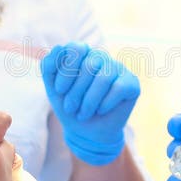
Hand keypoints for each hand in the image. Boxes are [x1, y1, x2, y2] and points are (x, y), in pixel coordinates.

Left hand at [42, 43, 139, 164]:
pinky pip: (119, 88)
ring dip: (89, 101)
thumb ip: (49, 66)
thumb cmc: (71, 108)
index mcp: (83, 54)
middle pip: (90, 64)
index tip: (59, 90)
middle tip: (70, 108)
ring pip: (104, 77)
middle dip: (76, 91)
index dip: (66, 70)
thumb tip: (58, 47)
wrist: (87, 133)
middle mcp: (102, 57)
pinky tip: (100, 111)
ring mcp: (118, 68)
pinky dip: (106, 103)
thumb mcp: (53, 89)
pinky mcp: (132, 83)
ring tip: (83, 114)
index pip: (75, 48)